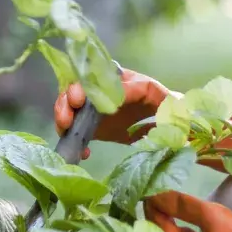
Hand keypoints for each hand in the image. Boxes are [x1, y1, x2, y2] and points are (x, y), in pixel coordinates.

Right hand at [53, 69, 171, 157]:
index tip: (78, 99)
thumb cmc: (162, 101)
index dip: (77, 87)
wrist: (168, 123)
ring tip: (67, 133)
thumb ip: (133, 90)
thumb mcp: (151, 91)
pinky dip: (75, 142)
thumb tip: (113, 99)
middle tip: (66, 120)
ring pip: (69, 111)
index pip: (85, 77)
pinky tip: (84, 153)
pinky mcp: (94, 130)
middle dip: (64, 104)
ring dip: (63, 121)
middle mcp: (96, 92)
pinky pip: (77, 133)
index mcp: (109, 78)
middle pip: (71, 93)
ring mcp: (93, 111)